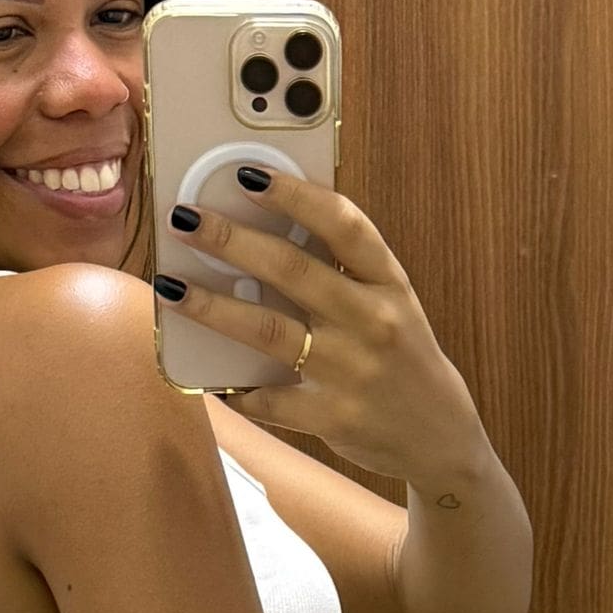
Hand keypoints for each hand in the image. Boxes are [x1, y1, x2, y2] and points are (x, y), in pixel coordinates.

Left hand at [158, 167, 487, 484]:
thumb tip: (263, 230)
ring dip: (213, 307)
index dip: (295, 195)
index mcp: (388, 283)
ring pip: (270, 331)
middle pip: (293, 271)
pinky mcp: (334, 417)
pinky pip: (269, 400)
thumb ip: (342, 272)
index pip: (344, 225)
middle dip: (232, 241)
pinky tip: (204, 378)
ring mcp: (354, 371)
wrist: (442, 438)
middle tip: (186, 219)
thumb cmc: (401, 358)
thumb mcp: (391, 305)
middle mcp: (374, 321)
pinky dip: (234, 390)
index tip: (248, 174)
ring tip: (170, 287)